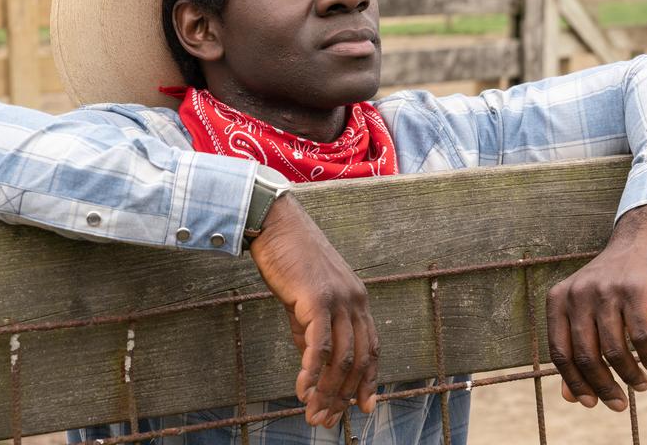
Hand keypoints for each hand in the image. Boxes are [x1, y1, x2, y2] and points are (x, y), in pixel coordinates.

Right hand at [247, 192, 378, 428]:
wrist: (275, 224)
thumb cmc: (288, 258)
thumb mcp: (305, 298)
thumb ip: (311, 328)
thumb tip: (313, 363)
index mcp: (357, 300)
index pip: (372, 348)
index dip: (369, 380)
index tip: (364, 407)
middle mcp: (355, 301)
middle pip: (359, 360)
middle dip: (344, 396)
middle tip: (327, 421)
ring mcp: (339, 300)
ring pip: (341, 359)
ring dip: (328, 392)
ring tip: (313, 414)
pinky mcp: (317, 299)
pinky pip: (319, 346)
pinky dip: (311, 373)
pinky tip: (301, 390)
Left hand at [545, 202, 646, 411]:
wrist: (640, 241)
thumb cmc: (610, 285)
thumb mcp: (585, 312)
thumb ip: (575, 350)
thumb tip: (570, 397)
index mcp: (558, 300)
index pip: (560, 353)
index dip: (575, 383)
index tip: (590, 404)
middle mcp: (578, 294)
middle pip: (586, 355)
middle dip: (604, 387)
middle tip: (620, 405)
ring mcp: (607, 290)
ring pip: (614, 350)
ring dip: (630, 376)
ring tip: (641, 385)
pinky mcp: (636, 290)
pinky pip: (642, 336)